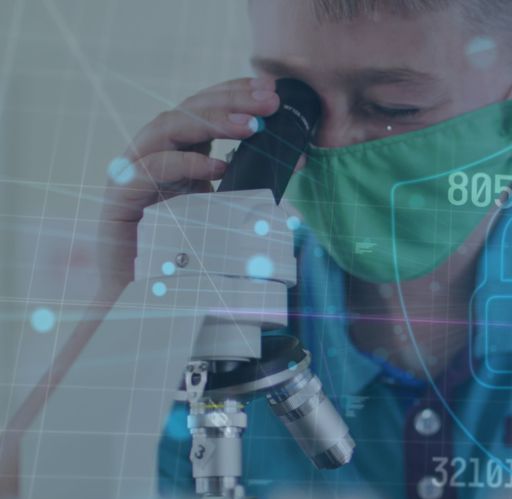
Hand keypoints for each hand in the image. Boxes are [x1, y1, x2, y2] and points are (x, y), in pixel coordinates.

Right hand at [96, 77, 279, 291]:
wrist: (144, 299)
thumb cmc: (187, 256)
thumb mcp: (228, 212)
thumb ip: (251, 186)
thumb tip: (296, 163)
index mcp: (179, 154)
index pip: (205, 111)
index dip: (235, 95)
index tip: (271, 91)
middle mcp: (153, 156)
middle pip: (188, 111)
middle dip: (231, 102)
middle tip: (270, 103)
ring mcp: (133, 173)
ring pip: (167, 128)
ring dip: (212, 122)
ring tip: (253, 127)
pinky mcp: (120, 198)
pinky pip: (149, 169)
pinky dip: (185, 163)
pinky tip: (217, 166)